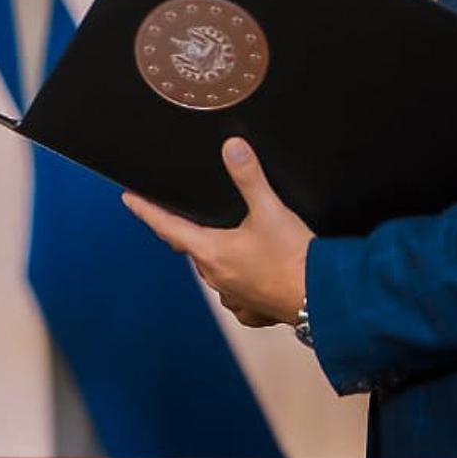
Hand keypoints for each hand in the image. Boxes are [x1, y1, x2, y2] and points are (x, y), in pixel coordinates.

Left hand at [123, 137, 311, 328]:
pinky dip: (238, 284)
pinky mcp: (254, 309)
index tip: (129, 199)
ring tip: (220, 245)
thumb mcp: (271, 211)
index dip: (146, 210)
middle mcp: (216, 277)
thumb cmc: (296, 258)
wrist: (327, 299)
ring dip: (213, 258)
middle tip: (178, 219)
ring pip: (213, 272)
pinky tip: (248, 277)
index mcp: (211, 252)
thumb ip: (249, 178)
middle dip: (184, 233)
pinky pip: (237, 296)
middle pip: (190, 249)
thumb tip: (233, 148)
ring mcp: (234, 296)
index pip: (167, 226)